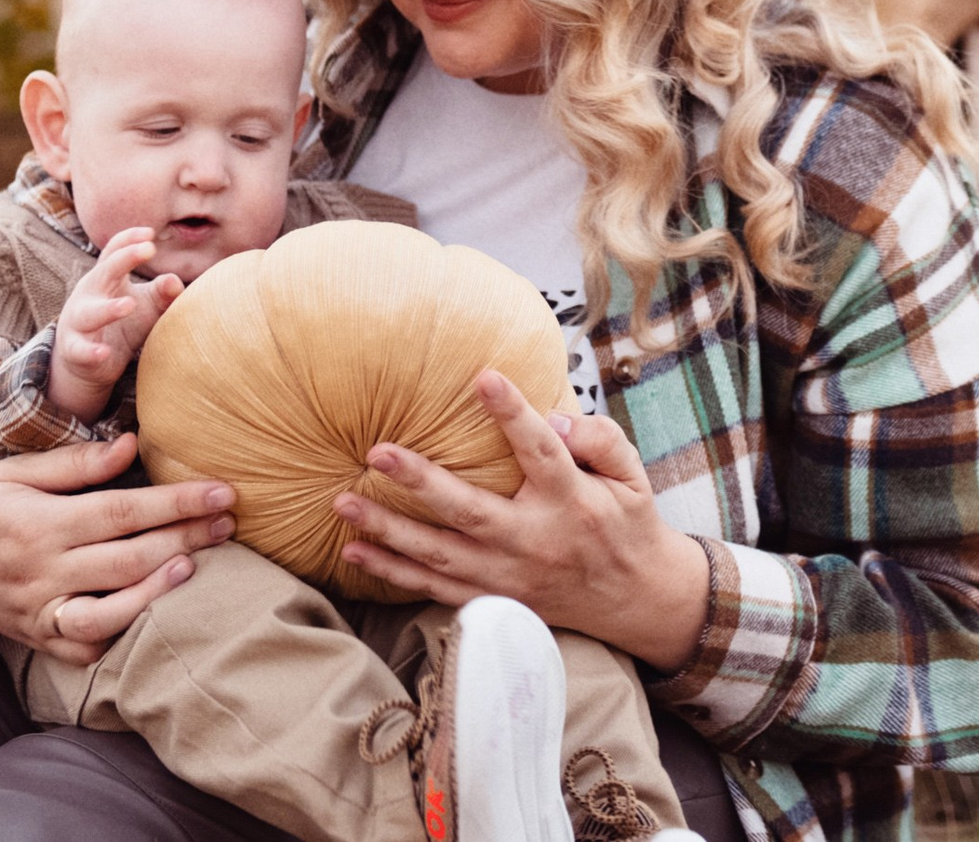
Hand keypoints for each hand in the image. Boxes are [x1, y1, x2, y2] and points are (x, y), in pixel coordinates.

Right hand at [0, 433, 234, 664]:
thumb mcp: (15, 470)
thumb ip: (75, 462)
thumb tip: (132, 444)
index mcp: (40, 523)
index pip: (123, 511)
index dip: (177, 502)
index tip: (222, 491)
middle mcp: (42, 571)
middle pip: (129, 558)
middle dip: (185, 539)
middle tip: (229, 522)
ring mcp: (39, 610)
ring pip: (109, 612)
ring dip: (157, 590)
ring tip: (197, 565)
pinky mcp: (36, 636)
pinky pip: (84, 646)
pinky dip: (119, 634)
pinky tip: (152, 611)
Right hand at [48, 227, 179, 421]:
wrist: (90, 363)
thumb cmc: (123, 325)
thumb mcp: (146, 306)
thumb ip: (162, 293)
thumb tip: (175, 280)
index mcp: (104, 279)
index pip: (113, 252)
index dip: (129, 239)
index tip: (150, 232)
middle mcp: (88, 295)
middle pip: (103, 272)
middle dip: (124, 259)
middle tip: (147, 249)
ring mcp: (78, 322)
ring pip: (89, 313)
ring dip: (108, 308)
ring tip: (130, 305)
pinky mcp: (75, 350)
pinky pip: (80, 350)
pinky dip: (91, 352)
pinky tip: (104, 352)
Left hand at [331, 371, 711, 671]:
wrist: (636, 601)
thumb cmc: (627, 524)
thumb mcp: (632, 476)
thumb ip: (599, 439)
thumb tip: (553, 417)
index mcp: (572, 502)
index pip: (541, 451)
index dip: (512, 413)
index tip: (484, 376)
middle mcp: (535, 541)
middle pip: (470, 511)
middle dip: (421, 482)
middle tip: (377, 452)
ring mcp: (510, 577)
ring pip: (439, 554)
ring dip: (388, 531)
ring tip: (342, 503)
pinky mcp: (495, 599)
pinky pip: (434, 587)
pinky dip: (394, 573)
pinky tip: (354, 551)